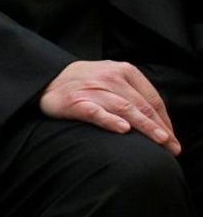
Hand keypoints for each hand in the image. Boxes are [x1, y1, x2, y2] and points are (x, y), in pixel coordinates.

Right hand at [39, 60, 179, 154]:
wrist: (44, 81)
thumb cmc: (82, 84)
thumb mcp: (109, 79)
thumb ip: (131, 92)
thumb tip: (157, 119)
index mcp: (122, 69)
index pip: (151, 98)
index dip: (164, 119)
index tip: (172, 138)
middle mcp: (109, 76)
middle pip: (141, 105)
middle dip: (160, 127)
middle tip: (172, 147)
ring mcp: (92, 88)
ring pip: (125, 108)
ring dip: (144, 126)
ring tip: (160, 140)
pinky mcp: (74, 101)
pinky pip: (95, 111)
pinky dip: (110, 120)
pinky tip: (122, 129)